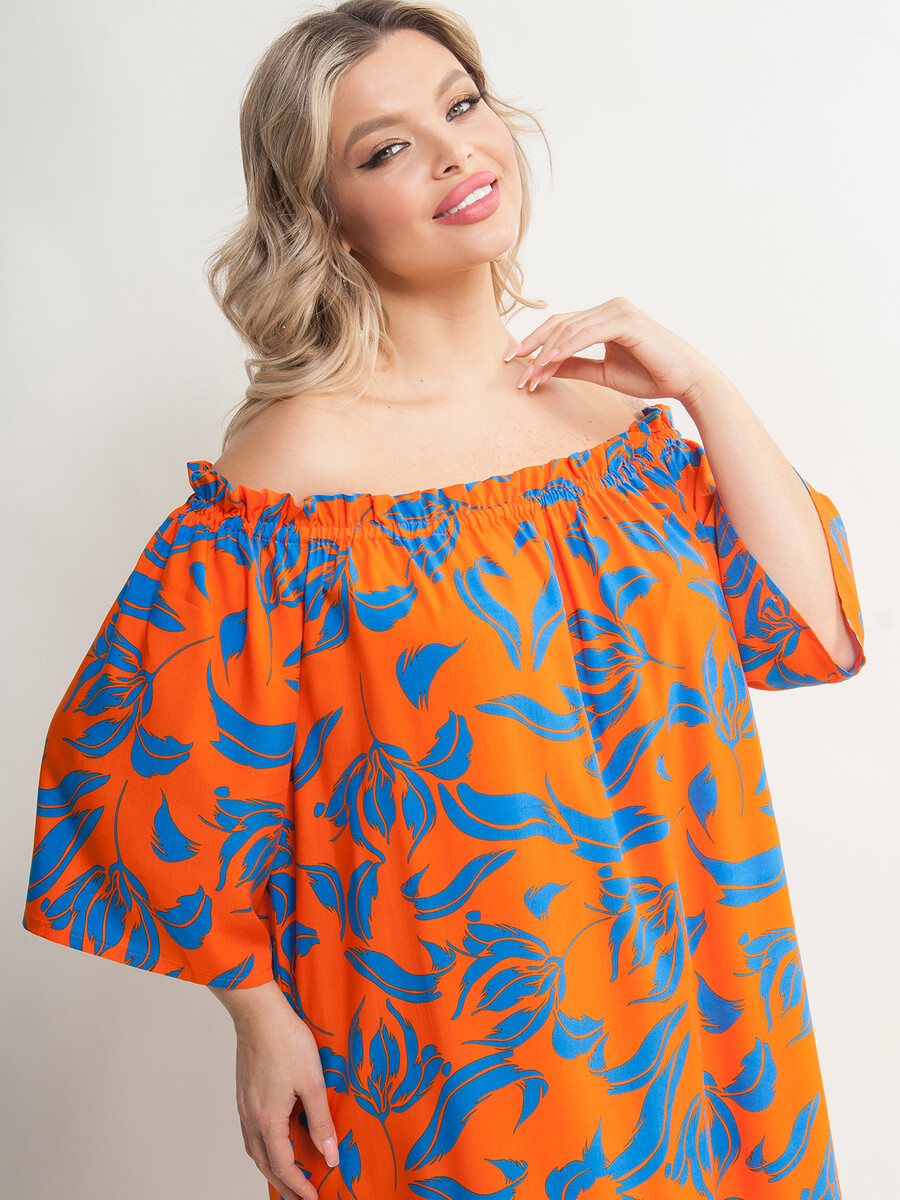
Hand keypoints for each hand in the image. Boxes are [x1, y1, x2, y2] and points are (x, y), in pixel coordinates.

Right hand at [232, 1003, 339, 1199]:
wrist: (258, 1014)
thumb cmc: (286, 1042)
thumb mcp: (313, 1083)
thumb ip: (321, 1122)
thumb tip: (330, 1155)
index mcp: (269, 1121)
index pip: (283, 1167)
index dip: (299, 1187)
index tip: (313, 1198)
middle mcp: (252, 1118)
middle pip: (265, 1164)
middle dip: (283, 1185)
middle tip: (300, 1197)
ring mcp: (244, 1106)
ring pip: (254, 1150)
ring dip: (270, 1167)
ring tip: (287, 1176)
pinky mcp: (243, 1094)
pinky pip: (250, 1133)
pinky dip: (262, 1147)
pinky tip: (274, 1140)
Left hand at [503, 295, 725, 410]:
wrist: (685, 380)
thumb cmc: (651, 375)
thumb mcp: (604, 373)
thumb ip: (577, 366)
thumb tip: (546, 368)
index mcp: (604, 317)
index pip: (561, 326)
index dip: (536, 343)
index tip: (516, 363)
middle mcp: (609, 307)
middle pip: (559, 324)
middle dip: (533, 347)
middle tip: (512, 367)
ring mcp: (617, 311)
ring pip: (569, 330)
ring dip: (546, 353)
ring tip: (530, 374)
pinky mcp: (625, 320)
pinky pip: (585, 334)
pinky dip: (565, 348)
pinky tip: (549, 362)